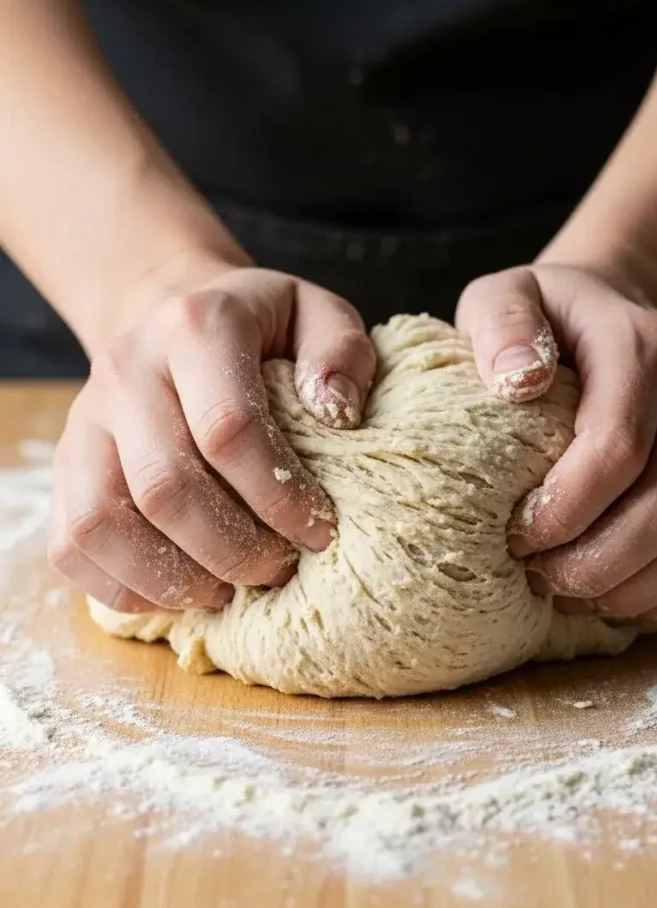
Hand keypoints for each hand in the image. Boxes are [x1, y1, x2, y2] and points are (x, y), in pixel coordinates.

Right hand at [49, 266, 375, 612]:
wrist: (169, 314)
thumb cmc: (258, 330)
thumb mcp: (316, 315)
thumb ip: (341, 350)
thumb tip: (337, 413)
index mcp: (195, 327)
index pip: (230, 429)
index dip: (279, 496)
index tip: (320, 532)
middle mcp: (127, 370)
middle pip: (166, 486)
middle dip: (233, 550)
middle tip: (278, 570)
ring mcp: (84, 421)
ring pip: (103, 523)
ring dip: (173, 579)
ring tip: (228, 591)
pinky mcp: (63, 465)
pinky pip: (70, 545)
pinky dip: (123, 586)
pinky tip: (179, 593)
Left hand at [456, 263, 656, 625]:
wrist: (611, 310)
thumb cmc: (547, 316)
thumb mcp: (506, 294)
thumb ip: (501, 323)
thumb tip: (516, 382)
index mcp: (644, 347)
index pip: (619, 447)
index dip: (567, 507)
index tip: (515, 536)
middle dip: (595, 562)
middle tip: (535, 579)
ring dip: (629, 588)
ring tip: (564, 597)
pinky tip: (605, 601)